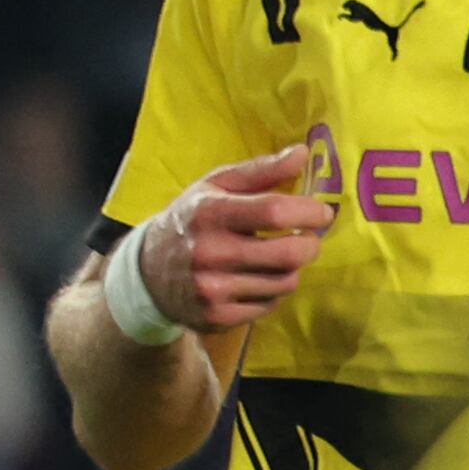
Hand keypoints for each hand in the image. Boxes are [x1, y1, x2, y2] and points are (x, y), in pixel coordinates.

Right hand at [129, 143, 337, 332]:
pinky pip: (271, 304)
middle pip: (290, 253)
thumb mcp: (216, 187)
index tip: (321, 212)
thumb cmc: (193, 221)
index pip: (275, 211)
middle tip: (307, 237)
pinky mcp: (218, 316)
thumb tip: (302, 153)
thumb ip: (261, 171)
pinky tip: (254, 279)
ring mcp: (212, 288)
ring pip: (286, 281)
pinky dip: (272, 291)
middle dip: (310, 244)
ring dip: (291, 268)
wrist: (147, 273)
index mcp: (208, 212)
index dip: (309, 212)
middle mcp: (209, 252)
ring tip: (273, 257)